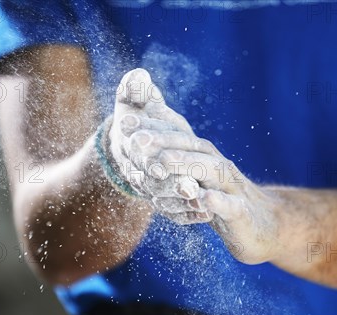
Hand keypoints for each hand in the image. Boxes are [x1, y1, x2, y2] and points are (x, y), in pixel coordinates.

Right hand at [107, 68, 200, 200]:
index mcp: (129, 147)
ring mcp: (149, 190)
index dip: (150, 159)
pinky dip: (188, 214)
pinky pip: (174, 212)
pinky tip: (207, 213)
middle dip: (171, 185)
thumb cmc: (137, 118)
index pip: (139, 155)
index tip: (163, 165)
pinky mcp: (163, 202)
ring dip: (181, 202)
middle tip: (190, 186)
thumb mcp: (133, 102)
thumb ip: (134, 91)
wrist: (134, 146)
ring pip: (164, 200)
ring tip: (201, 200)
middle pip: (153, 182)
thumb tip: (138, 77)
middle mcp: (137, 171)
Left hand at [136, 130, 281, 264]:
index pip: (178, 137)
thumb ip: (172, 163)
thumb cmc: (222, 200)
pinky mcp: (242, 213)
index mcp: (204, 158)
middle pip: (192, 147)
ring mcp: (233, 188)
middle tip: (135, 139)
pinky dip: (218, 201)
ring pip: (211, 170)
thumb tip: (141, 145)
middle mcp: (218, 166)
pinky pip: (231, 205)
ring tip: (163, 161)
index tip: (124, 121)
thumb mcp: (196, 181)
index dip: (154, 129)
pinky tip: (203, 198)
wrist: (262, 226)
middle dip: (163, 141)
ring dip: (186, 164)